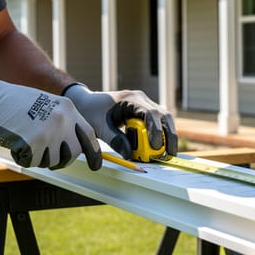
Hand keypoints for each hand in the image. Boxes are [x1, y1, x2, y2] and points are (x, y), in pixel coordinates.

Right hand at [0, 74, 101, 169]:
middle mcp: (62, 120)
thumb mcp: (47, 106)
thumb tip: (74, 147)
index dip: (93, 151)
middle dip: (62, 160)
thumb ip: (62, 123)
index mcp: (67, 108)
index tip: (96, 164)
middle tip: (46, 155)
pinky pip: (32, 162)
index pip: (88, 134)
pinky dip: (22, 157)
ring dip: (38, 157)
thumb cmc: (15, 104)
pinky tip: (15, 141)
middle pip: (73, 153)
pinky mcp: (33, 143)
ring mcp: (49, 131)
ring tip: (25, 139)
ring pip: (51, 160)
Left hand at [63, 84, 177, 159]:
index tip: (154, 147)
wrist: (86, 103)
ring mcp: (144, 105)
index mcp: (131, 98)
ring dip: (167, 137)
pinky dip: (160, 136)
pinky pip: (158, 124)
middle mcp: (142, 100)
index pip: (151, 113)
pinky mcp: (144, 113)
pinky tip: (159, 150)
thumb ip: (115, 140)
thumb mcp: (99, 127)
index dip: (155, 130)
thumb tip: (129, 156)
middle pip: (164, 115)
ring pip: (164, 120)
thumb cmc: (91, 111)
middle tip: (169, 154)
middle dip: (168, 136)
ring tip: (167, 155)